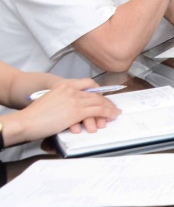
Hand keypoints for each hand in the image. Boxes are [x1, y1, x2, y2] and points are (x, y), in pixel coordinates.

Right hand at [6, 83, 120, 144]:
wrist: (26, 121)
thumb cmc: (34, 115)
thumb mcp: (50, 100)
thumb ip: (63, 100)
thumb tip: (73, 107)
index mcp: (63, 85)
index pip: (88, 84)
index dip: (98, 91)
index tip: (104, 97)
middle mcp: (71, 90)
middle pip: (95, 94)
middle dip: (106, 102)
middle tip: (113, 107)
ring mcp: (75, 100)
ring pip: (99, 102)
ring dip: (110, 108)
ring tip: (115, 113)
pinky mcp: (77, 111)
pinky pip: (98, 111)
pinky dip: (108, 113)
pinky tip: (112, 116)